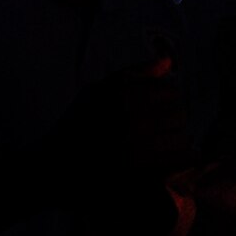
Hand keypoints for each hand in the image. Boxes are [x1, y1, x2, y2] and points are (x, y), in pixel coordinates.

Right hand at [60, 59, 190, 179]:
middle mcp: (132, 120)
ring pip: (181, 139)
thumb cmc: (77, 126)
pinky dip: (180, 161)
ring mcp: (138, 149)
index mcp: (123, 97)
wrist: (54, 167)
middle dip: (174, 122)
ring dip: (177, 142)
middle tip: (160, 132)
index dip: (168, 103)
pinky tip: (167, 163)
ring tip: (161, 148)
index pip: (170, 93)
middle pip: (180, 115)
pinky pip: (178, 162)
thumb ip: (134, 73)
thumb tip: (169, 62)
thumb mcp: (98, 91)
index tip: (157, 113)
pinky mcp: (140, 174)